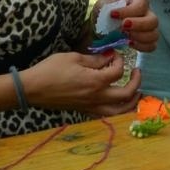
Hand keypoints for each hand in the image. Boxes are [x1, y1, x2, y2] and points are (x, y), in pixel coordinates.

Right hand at [23, 50, 141, 116]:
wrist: (32, 89)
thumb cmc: (50, 70)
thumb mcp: (73, 58)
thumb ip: (94, 59)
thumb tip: (108, 57)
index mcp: (95, 81)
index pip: (119, 71)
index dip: (119, 60)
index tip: (113, 54)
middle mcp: (97, 97)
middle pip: (126, 95)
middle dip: (136, 83)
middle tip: (137, 72)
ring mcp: (91, 107)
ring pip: (119, 111)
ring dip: (131, 102)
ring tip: (136, 92)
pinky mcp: (84, 111)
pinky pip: (106, 114)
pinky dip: (117, 109)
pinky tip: (117, 101)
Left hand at [107, 0, 158, 52]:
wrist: (102, 26)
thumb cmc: (104, 13)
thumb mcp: (103, 5)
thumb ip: (106, 7)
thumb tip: (111, 14)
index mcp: (137, 1)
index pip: (142, 4)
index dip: (129, 10)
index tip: (112, 14)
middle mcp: (147, 13)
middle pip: (153, 20)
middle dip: (138, 25)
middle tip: (122, 27)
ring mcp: (149, 28)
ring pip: (154, 35)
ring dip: (139, 37)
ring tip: (125, 37)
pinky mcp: (147, 41)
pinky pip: (151, 46)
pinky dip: (141, 47)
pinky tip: (129, 43)